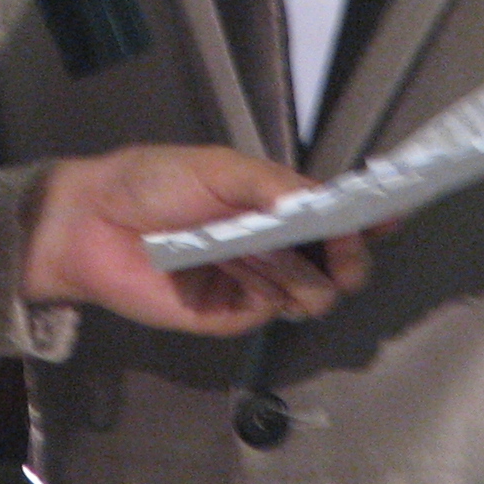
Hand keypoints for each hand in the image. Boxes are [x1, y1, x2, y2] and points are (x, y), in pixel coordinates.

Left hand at [21, 147, 370, 337]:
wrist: (91, 226)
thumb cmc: (152, 182)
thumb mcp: (217, 167)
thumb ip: (272, 185)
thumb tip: (323, 203)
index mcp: (273, 203)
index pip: (334, 215)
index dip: (367, 218)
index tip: (391, 218)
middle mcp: (273, 246)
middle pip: (337, 263)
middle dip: (347, 258)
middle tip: (342, 253)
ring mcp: (255, 284)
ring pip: (313, 293)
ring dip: (302, 273)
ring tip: (265, 253)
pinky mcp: (231, 317)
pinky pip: (271, 311)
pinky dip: (268, 291)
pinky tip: (245, 272)